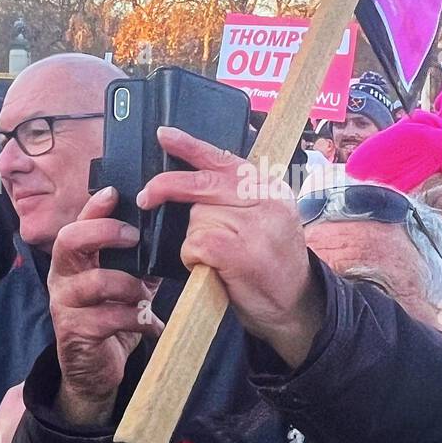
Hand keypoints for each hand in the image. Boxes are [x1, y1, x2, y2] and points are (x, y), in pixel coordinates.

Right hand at [48, 187, 161, 427]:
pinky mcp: (75, 332)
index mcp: (73, 260)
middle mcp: (62, 277)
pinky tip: (151, 326)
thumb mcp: (125, 285)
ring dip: (129, 285)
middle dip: (104, 232)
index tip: (114, 192)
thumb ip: (139, 262)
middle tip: (133, 236)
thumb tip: (168, 236)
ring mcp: (64, 305)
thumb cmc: (109, 319)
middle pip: (69, 240)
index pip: (78, 224)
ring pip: (94, 281)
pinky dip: (137, 320)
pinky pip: (108, 318)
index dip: (94, 208)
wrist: (93, 370)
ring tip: (146, 294)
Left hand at [137, 126, 323, 369]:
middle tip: (146, 197)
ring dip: (196, 240)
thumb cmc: (271, 264)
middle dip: (167, 187)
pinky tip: (214, 269)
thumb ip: (238, 197)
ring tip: (221, 258)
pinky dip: (193, 258)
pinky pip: (194, 243)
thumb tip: (193, 179)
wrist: (296, 309)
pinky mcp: (238, 251)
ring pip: (196, 218)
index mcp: (270, 188)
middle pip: (202, 184)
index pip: (225, 159)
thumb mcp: (266, 220)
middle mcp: (266, 201)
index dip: (190, 146)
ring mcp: (253, 225)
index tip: (163, 134)